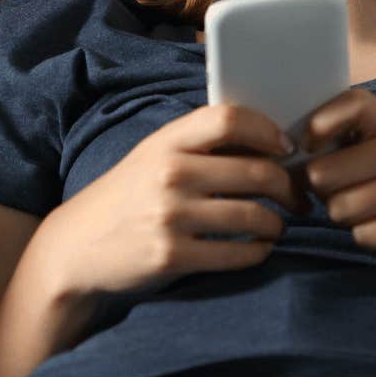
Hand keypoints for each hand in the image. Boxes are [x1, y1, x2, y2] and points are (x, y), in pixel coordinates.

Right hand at [33, 104, 302, 300]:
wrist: (77, 247)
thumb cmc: (126, 198)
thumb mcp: (152, 158)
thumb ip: (198, 146)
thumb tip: (269, 144)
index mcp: (165, 142)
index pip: (230, 120)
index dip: (268, 131)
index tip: (286, 148)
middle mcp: (169, 174)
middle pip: (258, 171)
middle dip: (290, 187)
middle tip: (299, 198)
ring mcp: (171, 217)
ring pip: (256, 216)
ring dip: (277, 224)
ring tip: (275, 225)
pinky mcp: (173, 256)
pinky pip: (240, 254)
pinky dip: (259, 251)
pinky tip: (256, 248)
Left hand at [298, 88, 375, 286]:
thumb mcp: (371, 159)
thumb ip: (331, 147)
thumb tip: (280, 155)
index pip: (354, 102)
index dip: (321, 121)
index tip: (308, 145)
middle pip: (323, 172)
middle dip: (321, 194)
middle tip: (345, 195)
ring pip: (339, 208)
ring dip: (343, 219)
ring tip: (368, 213)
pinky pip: (364, 235)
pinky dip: (365, 238)